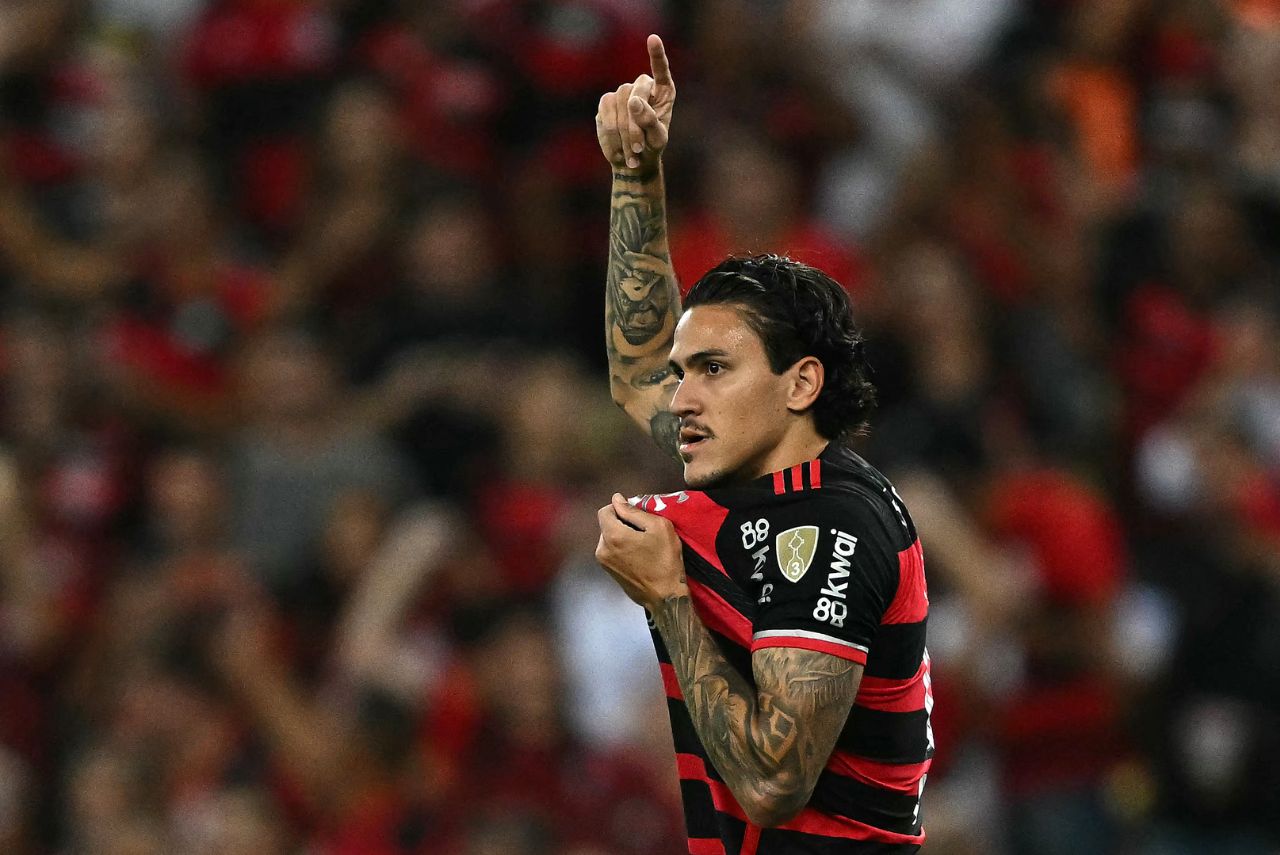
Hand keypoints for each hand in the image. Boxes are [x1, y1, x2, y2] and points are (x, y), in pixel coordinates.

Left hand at [595, 492, 686, 608]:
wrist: (665, 596)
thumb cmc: (666, 560)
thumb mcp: (658, 527)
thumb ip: (634, 511)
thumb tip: (616, 499)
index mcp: (612, 536)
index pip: (605, 510)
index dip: (620, 508)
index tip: (637, 516)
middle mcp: (602, 549)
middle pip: (607, 525)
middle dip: (622, 523)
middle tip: (644, 532)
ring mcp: (604, 563)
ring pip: (609, 538)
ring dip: (623, 536)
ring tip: (643, 546)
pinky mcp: (609, 572)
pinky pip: (612, 551)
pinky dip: (622, 549)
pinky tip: (639, 556)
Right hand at [596, 35, 674, 172]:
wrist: (632, 160)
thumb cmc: (651, 147)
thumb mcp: (657, 138)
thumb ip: (650, 120)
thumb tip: (633, 101)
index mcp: (662, 91)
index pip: (660, 69)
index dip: (656, 54)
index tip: (653, 38)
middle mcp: (642, 86)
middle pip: (635, 92)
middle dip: (635, 123)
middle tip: (638, 148)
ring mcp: (622, 92)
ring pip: (619, 103)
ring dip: (624, 133)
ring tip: (632, 155)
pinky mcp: (606, 103)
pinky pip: (606, 113)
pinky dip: (612, 134)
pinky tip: (619, 151)